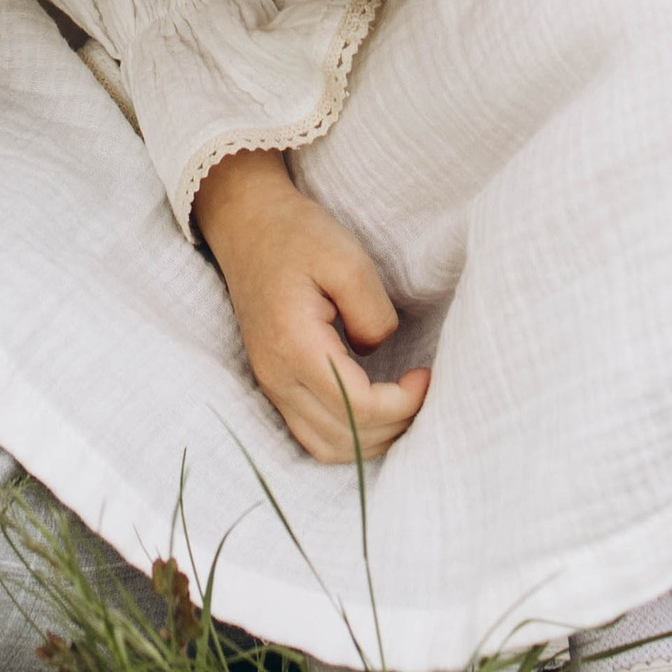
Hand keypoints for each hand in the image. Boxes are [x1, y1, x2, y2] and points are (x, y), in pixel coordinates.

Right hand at [194, 154, 428, 461]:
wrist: (247, 224)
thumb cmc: (297, 235)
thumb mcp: (347, 258)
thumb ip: (372, 313)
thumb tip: (378, 350)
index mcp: (295, 346)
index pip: (358, 408)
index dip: (403, 403)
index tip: (425, 374)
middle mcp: (277, 376)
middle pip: (345, 439)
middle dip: (394, 425)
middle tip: (421, 391)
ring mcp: (271, 383)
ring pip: (326, 447)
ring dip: (372, 439)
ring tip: (402, 404)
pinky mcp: (273, 381)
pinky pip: (312, 433)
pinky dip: (349, 436)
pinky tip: (374, 409)